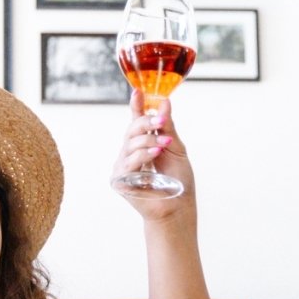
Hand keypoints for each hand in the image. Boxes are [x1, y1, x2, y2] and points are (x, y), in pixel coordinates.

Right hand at [110, 92, 194, 215]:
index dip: (136, 106)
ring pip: (130, 144)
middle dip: (145, 122)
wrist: (178, 207)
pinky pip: (128, 162)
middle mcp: (130, 153)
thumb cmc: (178, 180)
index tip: (138, 91)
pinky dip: (143, 156)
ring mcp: (123, 166)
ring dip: (148, 141)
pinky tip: (155, 154)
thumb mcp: (176, 148)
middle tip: (160, 120)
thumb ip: (168, 127)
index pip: (137, 121)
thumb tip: (164, 102)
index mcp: (143, 143)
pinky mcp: (120, 180)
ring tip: (164, 145)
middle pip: (131, 130)